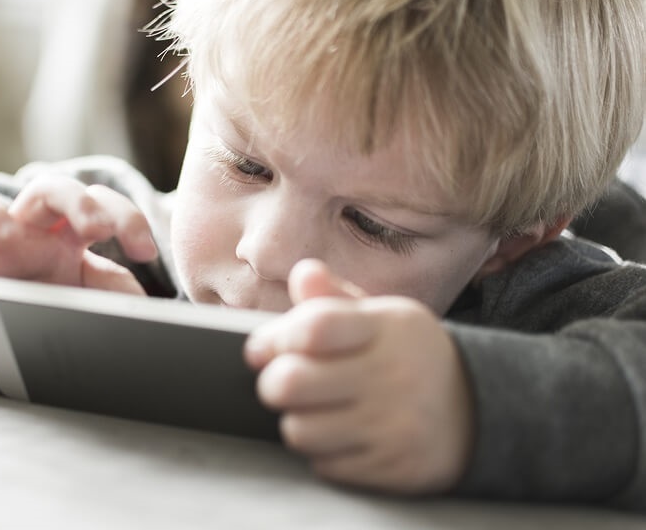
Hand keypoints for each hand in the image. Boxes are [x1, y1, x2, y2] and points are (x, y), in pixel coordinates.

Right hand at [0, 175, 157, 386]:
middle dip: (111, 207)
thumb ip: (106, 308)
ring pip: (46, 190)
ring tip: (92, 226)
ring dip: (74, 201)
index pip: (111, 218)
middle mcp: (47, 234)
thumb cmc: (15, 329)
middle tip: (117, 234)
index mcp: (75, 249)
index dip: (133, 225)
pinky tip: (9, 235)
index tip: (148, 253)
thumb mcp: (69, 322)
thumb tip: (148, 311)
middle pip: (86, 196)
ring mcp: (11, 233)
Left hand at [244, 259, 472, 494]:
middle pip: (290, 383)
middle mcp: (394, 374)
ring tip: (319, 409)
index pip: (313, 327)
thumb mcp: (378, 317)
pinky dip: (325, 452)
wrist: (475, 408)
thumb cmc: (406, 355)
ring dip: (299, 421)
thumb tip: (303, 274)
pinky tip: (346, 435)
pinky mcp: (394, 468)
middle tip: (286, 382)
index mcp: (386, 327)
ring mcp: (396, 425)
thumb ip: (332, 298)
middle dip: (275, 383)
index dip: (275, 338)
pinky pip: (325, 465)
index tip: (265, 347)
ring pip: (300, 430)